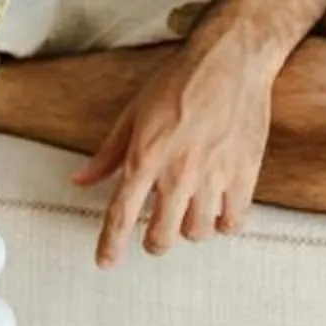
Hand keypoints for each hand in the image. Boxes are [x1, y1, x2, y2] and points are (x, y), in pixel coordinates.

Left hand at [70, 43, 277, 264]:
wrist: (229, 63)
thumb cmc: (177, 83)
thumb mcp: (132, 115)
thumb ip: (108, 155)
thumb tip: (80, 181)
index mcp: (145, 157)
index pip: (121, 214)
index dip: (111, 244)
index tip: (106, 262)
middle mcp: (178, 173)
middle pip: (162, 235)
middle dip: (154, 243)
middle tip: (154, 236)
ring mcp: (213, 177)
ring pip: (197, 233)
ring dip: (188, 231)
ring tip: (187, 214)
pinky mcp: (244, 175)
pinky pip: (233, 221)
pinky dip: (222, 225)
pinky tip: (217, 212)